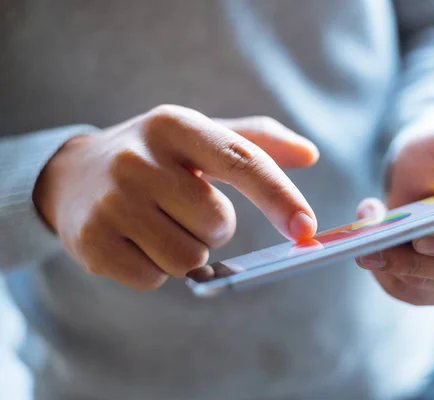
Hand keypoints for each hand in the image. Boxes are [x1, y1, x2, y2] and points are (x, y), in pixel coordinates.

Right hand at [33, 105, 318, 289]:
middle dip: (212, 227)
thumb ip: (255, 142)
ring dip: (185, 251)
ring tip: (156, 224)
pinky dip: (154, 269)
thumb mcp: (197, 136)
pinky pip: (153, 279)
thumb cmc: (154, 157)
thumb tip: (310, 155)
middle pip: (217, 224)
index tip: (306, 229)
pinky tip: (134, 241)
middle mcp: (138, 159)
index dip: (279, 198)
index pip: (241, 162)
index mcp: (175, 125)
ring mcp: (111, 202)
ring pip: (188, 258)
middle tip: (181, 208)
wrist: (72, 176)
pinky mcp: (92, 243)